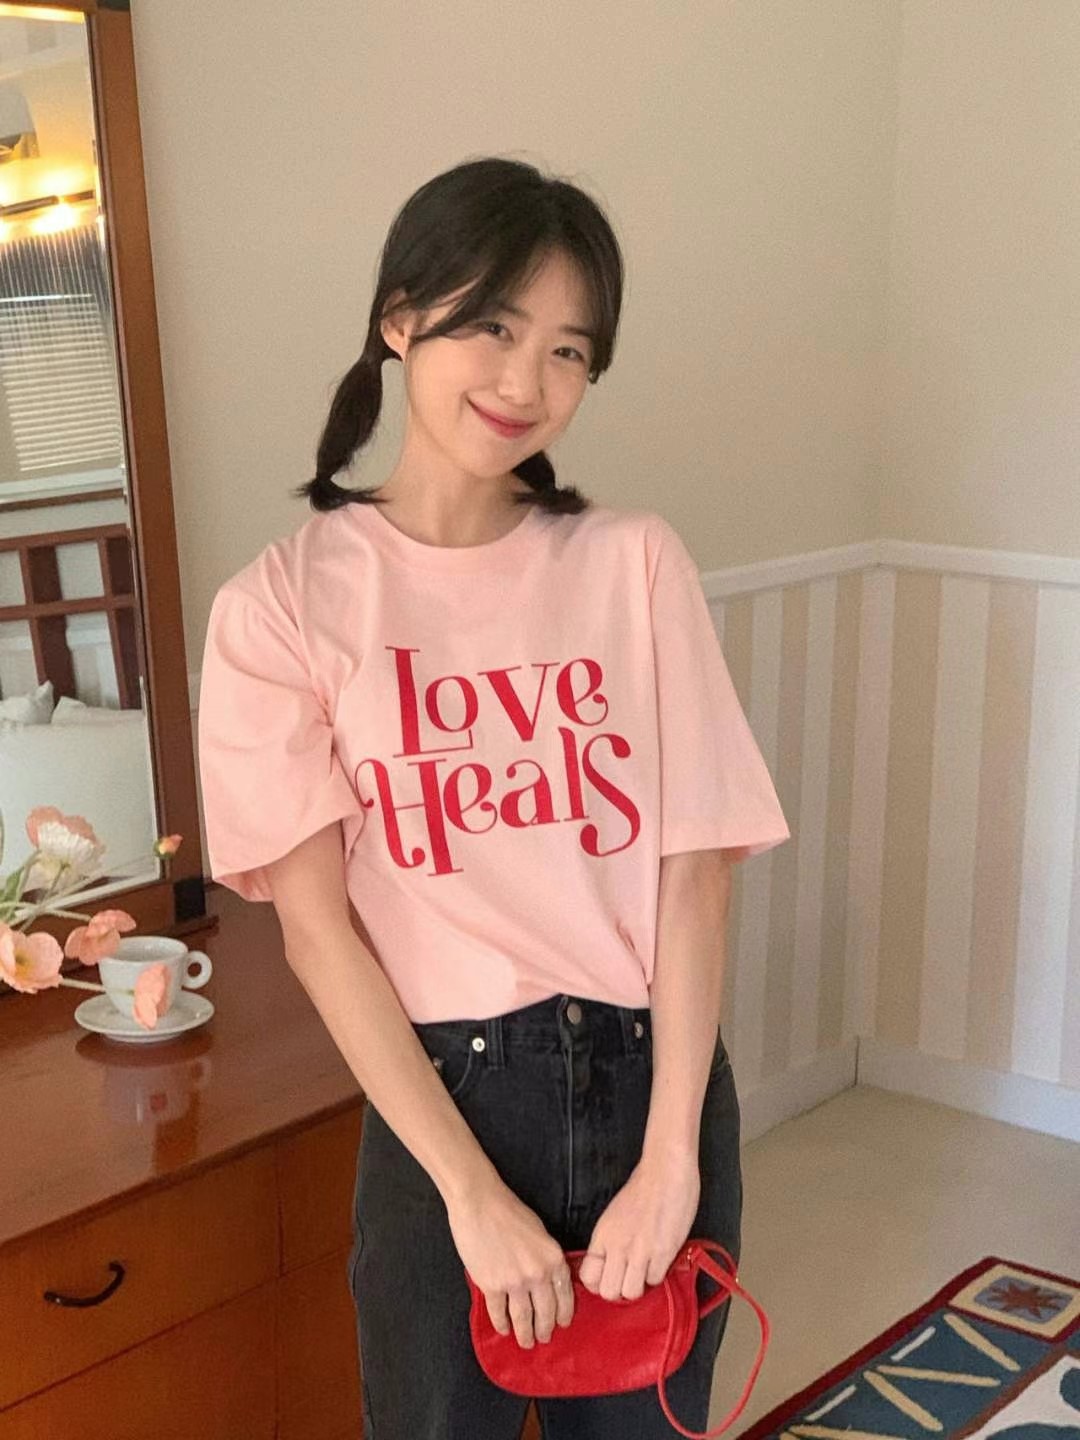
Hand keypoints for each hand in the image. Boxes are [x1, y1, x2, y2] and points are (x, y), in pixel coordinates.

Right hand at [445, 1175, 574, 1348]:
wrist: (479, 1203)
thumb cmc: (509, 1211)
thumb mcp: (540, 1232)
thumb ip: (547, 1258)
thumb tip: (550, 1280)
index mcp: (553, 1259)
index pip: (564, 1296)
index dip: (563, 1315)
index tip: (562, 1325)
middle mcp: (537, 1275)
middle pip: (545, 1312)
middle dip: (544, 1329)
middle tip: (543, 1339)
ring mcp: (514, 1283)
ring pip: (522, 1318)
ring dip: (524, 1334)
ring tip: (525, 1342)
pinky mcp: (491, 1286)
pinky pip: (499, 1313)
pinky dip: (501, 1324)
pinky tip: (503, 1329)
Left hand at [579, 1149, 700, 1300]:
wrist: (666, 1171)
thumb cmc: (641, 1189)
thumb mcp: (613, 1216)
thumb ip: (609, 1242)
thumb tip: (608, 1266)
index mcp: (602, 1235)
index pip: (588, 1277)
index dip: (599, 1283)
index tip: (611, 1277)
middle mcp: (617, 1246)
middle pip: (608, 1292)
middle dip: (619, 1290)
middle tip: (629, 1277)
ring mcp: (640, 1251)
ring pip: (632, 1292)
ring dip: (639, 1285)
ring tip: (645, 1269)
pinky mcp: (663, 1252)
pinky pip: (655, 1281)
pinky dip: (657, 1274)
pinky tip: (660, 1259)